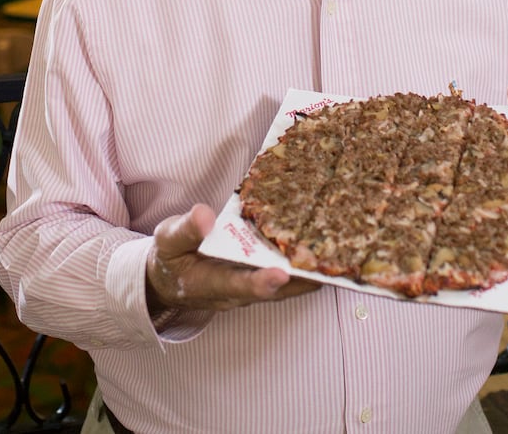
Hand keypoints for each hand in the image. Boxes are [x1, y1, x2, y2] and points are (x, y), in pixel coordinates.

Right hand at [146, 204, 319, 317]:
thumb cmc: (170, 258)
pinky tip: (326, 243)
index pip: (241, 285)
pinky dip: (307, 262)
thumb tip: (205, 215)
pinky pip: (290, 275)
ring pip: (290, 284)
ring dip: (313, 269)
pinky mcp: (263, 277)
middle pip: (279, 289)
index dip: (263, 281)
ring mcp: (255, 286)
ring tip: (340, 248)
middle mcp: (240, 291)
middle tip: (331, 256)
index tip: (282, 273)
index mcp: (213, 283)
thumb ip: (186, 230)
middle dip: (305, 275)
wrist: (170, 280)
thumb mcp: (168, 241)